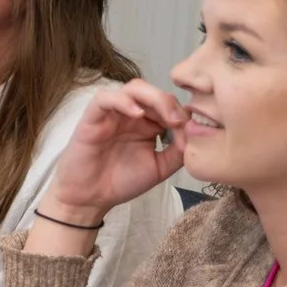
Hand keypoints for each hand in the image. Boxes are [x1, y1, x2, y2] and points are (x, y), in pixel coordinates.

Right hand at [43, 78, 186, 222]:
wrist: (90, 198)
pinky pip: (105, 98)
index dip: (184, 115)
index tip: (193, 136)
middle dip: (172, 104)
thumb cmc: (120, 182)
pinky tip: (137, 114)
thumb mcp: (160, 167)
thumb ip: (178, 150)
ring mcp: (112, 114)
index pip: (169, 105)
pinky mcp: (92, 117)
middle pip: (154, 92)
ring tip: (167, 118)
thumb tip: (196, 132)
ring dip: (155, 98)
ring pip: (134, 88)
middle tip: (180, 123)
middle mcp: (130, 115)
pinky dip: (123, 101)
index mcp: (147, 124)